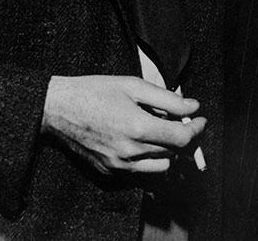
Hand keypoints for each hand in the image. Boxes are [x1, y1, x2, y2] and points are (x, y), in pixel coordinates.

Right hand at [42, 75, 205, 174]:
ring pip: (160, 165)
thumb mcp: (134, 85)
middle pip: (173, 151)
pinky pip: (140, 171)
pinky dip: (149, 158)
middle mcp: (129, 152)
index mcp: (137, 127)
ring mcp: (117, 165)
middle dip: (182, 136)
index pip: (181, 138)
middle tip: (180, 119)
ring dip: (167, 150)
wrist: (56, 109)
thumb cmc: (95, 91)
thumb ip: (168, 99)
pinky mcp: (108, 172)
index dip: (196, 129)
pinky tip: (142, 139)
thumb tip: (193, 107)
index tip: (201, 120)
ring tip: (159, 130)